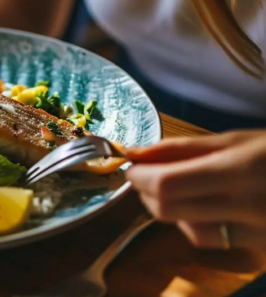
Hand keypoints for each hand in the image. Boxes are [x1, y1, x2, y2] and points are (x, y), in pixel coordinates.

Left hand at [126, 131, 265, 249]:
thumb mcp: (235, 140)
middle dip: (146, 192)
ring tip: (169, 188)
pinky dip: (192, 223)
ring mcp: (254, 232)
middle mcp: (246, 207)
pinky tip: (195, 206)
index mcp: (238, 171)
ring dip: (167, 209)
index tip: (132, 166)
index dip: (140, 176)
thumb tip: (135, 153)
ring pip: (187, 231)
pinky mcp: (257, 245)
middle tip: (144, 176)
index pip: (168, 184)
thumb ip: (181, 148)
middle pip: (170, 210)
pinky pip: (212, 240)